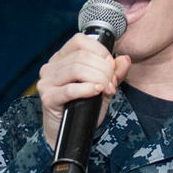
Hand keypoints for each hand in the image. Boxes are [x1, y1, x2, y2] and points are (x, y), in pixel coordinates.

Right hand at [36, 33, 131, 148]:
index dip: (100, 51)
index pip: (80, 41)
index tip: (111, 65)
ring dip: (98, 79)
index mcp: (62, 57)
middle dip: (103, 69)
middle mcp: (51, 66)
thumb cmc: (84, 106)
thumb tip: (125, 59)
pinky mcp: (48, 97)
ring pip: (76, 70)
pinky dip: (87, 89)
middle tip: (112, 83)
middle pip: (81, 57)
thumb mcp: (103, 86)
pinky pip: (70, 89)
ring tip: (106, 89)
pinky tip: (97, 91)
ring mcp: (47, 81)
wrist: (69, 132)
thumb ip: (115, 73)